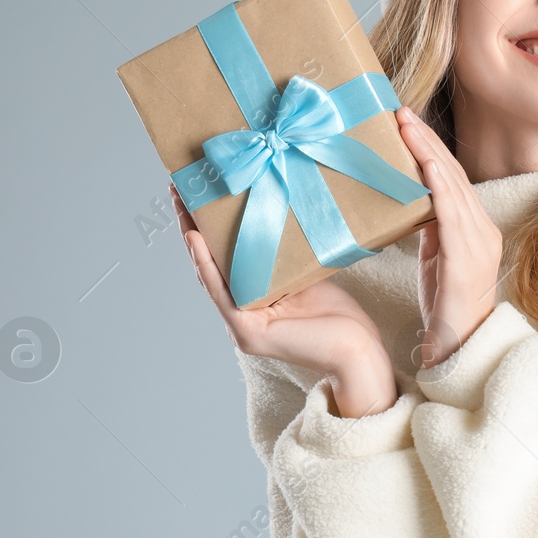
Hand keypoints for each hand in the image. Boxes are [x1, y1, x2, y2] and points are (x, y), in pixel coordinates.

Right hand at [171, 184, 396, 417]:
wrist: (358, 350)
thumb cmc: (339, 317)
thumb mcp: (304, 275)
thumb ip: (282, 257)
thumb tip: (275, 214)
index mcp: (252, 302)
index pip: (223, 260)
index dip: (207, 227)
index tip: (197, 191)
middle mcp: (240, 315)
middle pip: (209, 263)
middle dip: (191, 224)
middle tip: (179, 186)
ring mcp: (240, 326)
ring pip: (209, 276)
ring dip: (191, 238)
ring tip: (181, 203)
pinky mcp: (248, 333)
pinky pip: (222, 293)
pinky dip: (207, 265)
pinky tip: (195, 239)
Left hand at [395, 106, 502, 369]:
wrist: (461, 347)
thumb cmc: (446, 306)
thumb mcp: (437, 257)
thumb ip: (432, 227)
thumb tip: (413, 200)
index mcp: (476, 228)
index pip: (452, 178)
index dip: (430, 148)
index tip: (407, 123)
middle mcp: (483, 229)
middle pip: (453, 174)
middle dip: (426, 141)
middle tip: (400, 112)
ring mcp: (479, 242)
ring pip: (453, 186)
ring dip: (427, 153)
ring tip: (405, 127)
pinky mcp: (467, 258)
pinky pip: (453, 213)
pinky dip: (439, 185)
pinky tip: (423, 165)